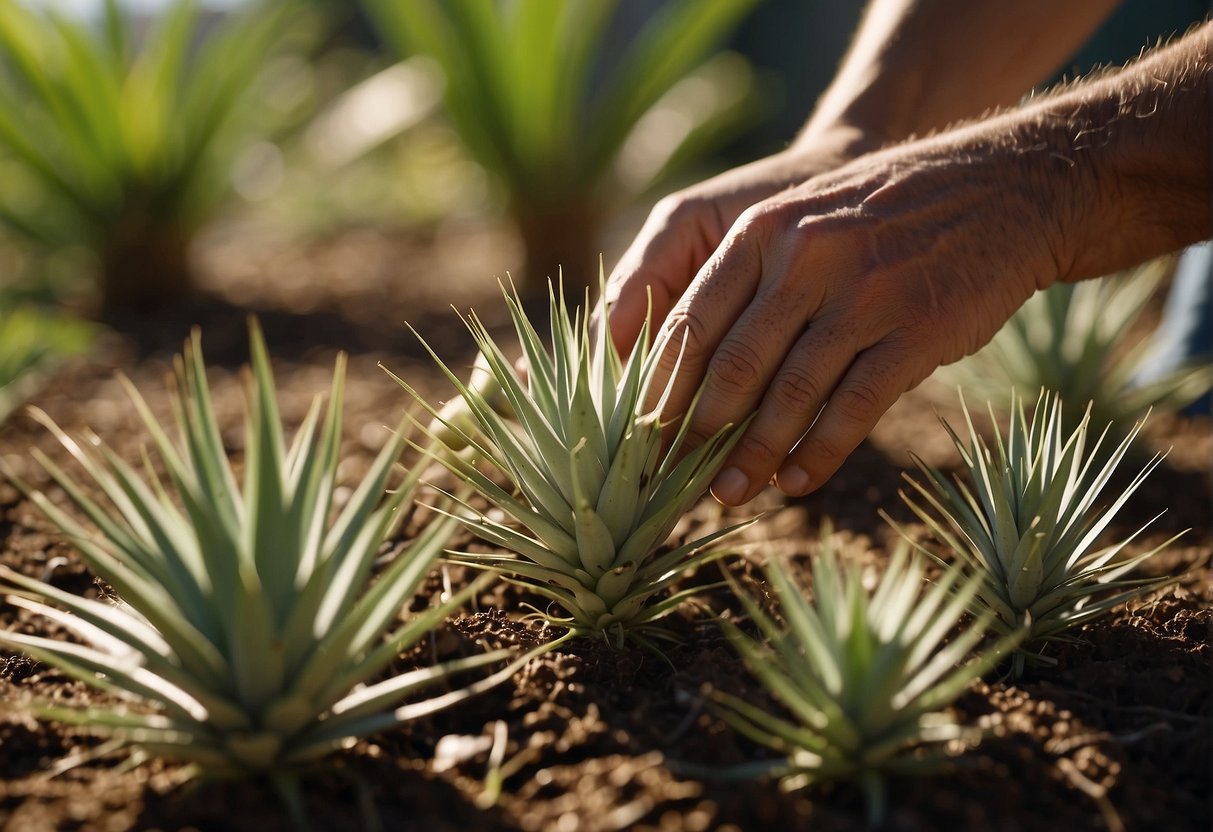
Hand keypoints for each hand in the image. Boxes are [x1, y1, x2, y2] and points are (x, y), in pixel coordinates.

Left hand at [645, 127, 1072, 504]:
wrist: (1002, 187)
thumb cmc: (882, 216)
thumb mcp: (803, 216)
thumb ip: (747, 276)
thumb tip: (684, 364)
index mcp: (763, 230)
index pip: (689, 322)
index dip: (660, 388)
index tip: (642, 434)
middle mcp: (806, 258)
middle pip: (733, 367)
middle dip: (696, 433)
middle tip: (672, 477)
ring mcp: (865, 295)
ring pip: (789, 396)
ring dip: (752, 457)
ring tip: (727, 495)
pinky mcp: (917, 330)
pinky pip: (853, 409)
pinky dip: (818, 454)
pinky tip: (796, 482)